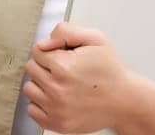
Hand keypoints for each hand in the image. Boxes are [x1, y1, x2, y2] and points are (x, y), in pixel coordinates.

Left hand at [22, 23, 145, 132]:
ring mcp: (56, 109)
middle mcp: (57, 89)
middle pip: (31, 69)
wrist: (125, 101)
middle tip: (63, 69)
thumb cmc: (111, 71)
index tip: (63, 55)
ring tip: (60, 83)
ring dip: (41, 84)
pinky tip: (57, 97)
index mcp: (63, 67)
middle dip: (44, 65)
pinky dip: (41, 103)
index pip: (36, 51)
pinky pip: (32, 110)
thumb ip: (66, 32)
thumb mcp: (96, 39)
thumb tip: (44, 42)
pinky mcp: (57, 123)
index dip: (51, 50)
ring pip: (29, 89)